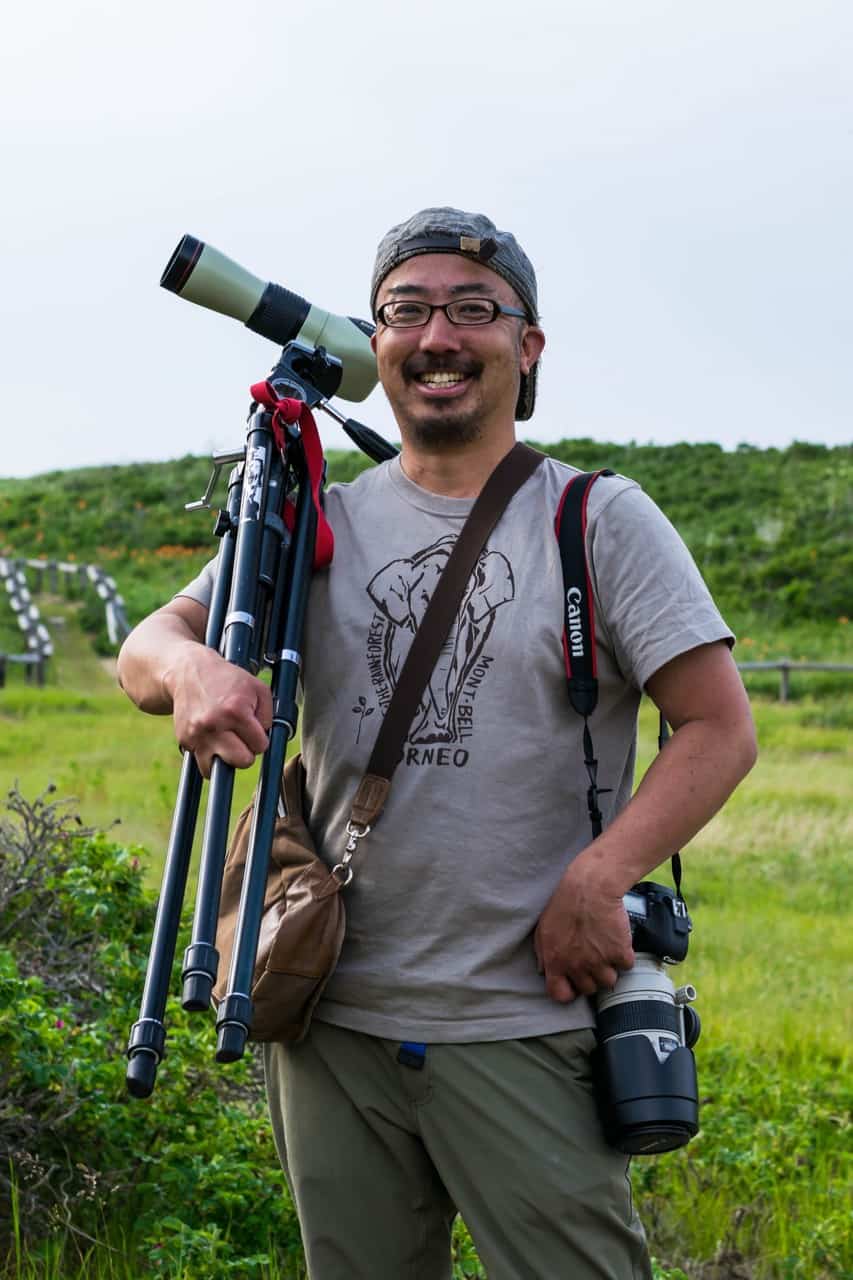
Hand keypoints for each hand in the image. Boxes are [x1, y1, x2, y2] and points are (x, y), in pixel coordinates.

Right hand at [165, 645, 272, 777]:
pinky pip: (201, 761)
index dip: (260, 739)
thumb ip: (268, 716)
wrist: (188, 672)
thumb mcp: (258, 688)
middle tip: (240, 737)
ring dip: (224, 758)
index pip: (260, 746)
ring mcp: (197, 734)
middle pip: (242, 762)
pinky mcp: (184, 739)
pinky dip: (208, 753)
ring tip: (225, 740)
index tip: (252, 728)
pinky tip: (210, 735)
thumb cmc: (227, 680)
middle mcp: (215, 725)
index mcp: (236, 712)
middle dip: (245, 752)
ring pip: (218, 769)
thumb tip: (263, 738)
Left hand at [534, 854, 634, 1002]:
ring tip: (605, 948)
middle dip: (590, 976)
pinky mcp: (619, 952)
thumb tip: (544, 970)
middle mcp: (577, 966)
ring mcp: (599, 961)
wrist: (591, 886)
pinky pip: (626, 966)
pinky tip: (617, 940)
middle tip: (592, 957)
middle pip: (588, 989)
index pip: (559, 994)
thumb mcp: (544, 928)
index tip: (574, 983)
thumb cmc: (565, 902)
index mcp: (555, 961)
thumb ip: (543, 952)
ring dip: (609, 968)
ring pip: (609, 981)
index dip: (568, 991)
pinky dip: (625, 955)